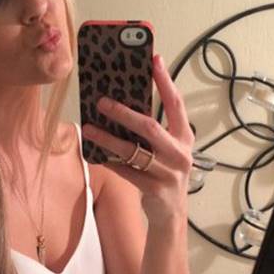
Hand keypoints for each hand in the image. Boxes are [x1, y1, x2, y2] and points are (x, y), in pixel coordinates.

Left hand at [81, 54, 193, 226]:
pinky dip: (109, 161)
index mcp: (184, 137)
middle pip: (150, 127)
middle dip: (124, 113)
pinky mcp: (154, 189)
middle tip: (102, 101)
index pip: (176, 103)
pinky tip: (95, 154)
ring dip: (108, 138)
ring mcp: (168, 172)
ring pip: (133, 150)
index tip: (154, 59)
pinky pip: (126, 171)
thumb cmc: (164, 174)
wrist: (171, 214)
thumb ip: (152, 131)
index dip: (165, 81)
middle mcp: (180, 153)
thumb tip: (122, 103)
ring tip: (88, 128)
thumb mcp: (166, 149)